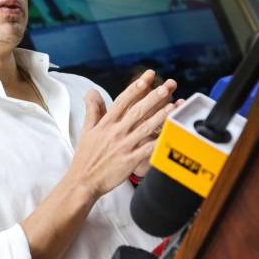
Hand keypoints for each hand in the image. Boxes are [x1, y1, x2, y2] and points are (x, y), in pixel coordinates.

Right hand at [71, 69, 176, 197]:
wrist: (83, 181)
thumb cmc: (85, 157)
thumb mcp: (86, 131)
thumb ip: (92, 110)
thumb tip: (91, 92)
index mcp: (105, 124)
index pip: (122, 101)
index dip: (135, 88)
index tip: (146, 77)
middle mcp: (115, 133)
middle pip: (137, 111)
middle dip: (153, 97)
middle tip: (166, 86)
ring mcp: (124, 146)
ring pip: (146, 127)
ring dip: (161, 115)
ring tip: (174, 105)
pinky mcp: (130, 160)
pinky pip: (148, 149)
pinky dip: (159, 140)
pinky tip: (170, 133)